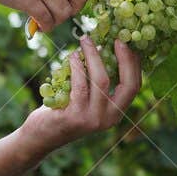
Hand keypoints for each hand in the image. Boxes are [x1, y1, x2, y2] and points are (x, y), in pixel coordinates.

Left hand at [24, 37, 142, 147]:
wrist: (41, 136)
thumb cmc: (64, 110)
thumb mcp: (87, 98)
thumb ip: (97, 81)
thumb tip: (103, 48)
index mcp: (116, 112)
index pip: (134, 87)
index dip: (134, 64)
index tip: (127, 44)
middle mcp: (109, 118)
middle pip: (127, 85)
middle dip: (124, 59)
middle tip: (116, 39)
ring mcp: (93, 118)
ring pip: (101, 81)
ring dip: (94, 56)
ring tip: (85, 40)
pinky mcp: (75, 116)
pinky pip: (80, 85)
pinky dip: (78, 66)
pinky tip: (73, 55)